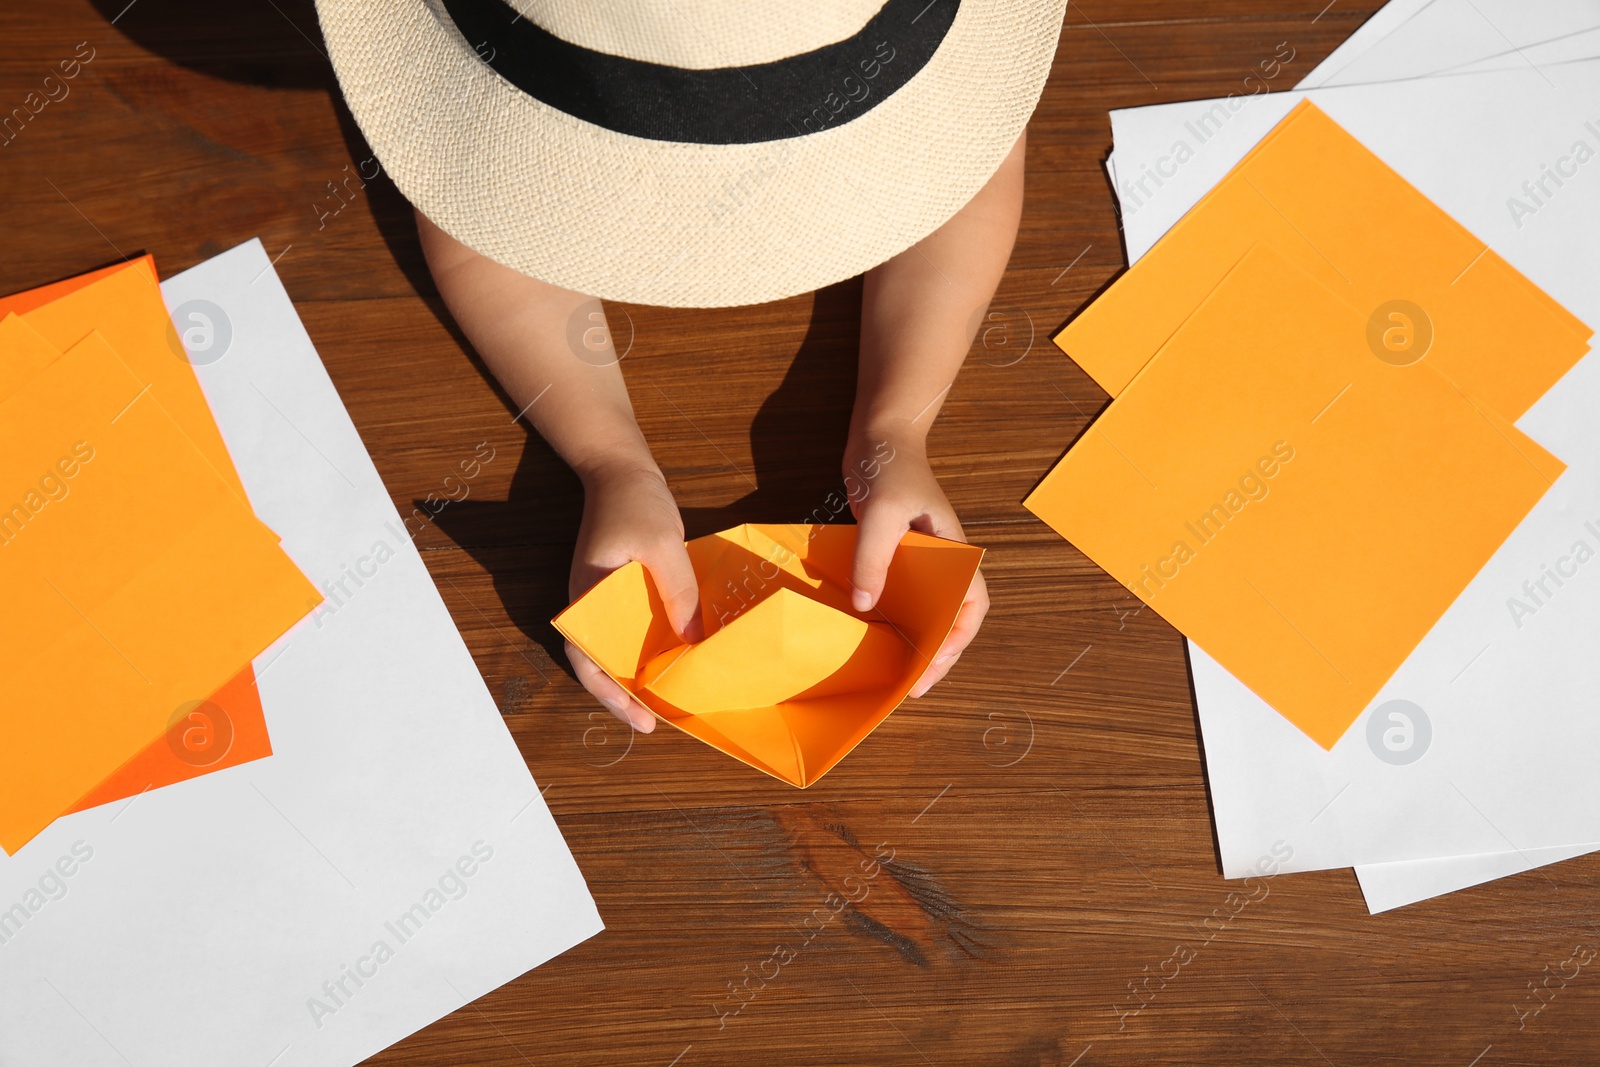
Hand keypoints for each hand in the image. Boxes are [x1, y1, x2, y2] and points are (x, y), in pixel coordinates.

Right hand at [567, 464, 702, 731]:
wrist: (620, 470)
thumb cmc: (637, 503)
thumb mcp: (664, 545)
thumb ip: (678, 591)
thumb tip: (694, 641)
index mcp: (586, 596)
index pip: (587, 657)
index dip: (610, 693)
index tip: (640, 718)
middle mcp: (584, 604)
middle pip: (594, 663)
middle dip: (621, 696)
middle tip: (653, 724)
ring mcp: (596, 599)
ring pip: (608, 650)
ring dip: (629, 677)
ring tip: (661, 702)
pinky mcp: (612, 591)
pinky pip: (621, 630)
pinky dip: (638, 651)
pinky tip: (665, 660)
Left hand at [843, 432, 988, 697]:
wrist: (878, 436)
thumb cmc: (890, 469)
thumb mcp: (880, 513)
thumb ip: (873, 558)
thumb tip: (866, 606)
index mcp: (955, 551)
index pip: (971, 603)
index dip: (958, 638)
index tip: (934, 664)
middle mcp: (943, 561)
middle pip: (950, 616)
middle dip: (937, 653)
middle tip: (914, 687)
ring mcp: (920, 560)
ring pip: (926, 609)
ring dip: (916, 640)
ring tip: (897, 674)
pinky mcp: (896, 555)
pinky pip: (900, 594)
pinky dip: (893, 618)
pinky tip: (875, 637)